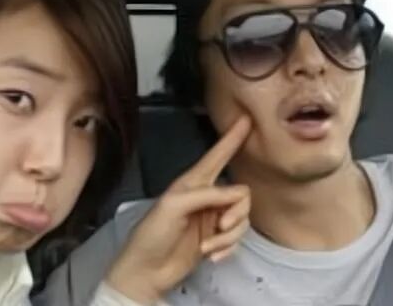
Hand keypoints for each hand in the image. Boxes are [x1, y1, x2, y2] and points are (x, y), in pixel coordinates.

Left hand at [105, 116, 252, 303]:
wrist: (145, 272)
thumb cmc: (150, 235)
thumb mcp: (173, 206)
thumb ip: (206, 194)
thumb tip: (235, 195)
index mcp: (192, 182)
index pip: (217, 156)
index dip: (232, 139)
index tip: (246, 120)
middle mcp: (205, 197)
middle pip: (241, 194)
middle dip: (236, 213)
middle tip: (220, 226)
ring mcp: (212, 219)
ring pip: (242, 219)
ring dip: (229, 237)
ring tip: (207, 247)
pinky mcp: (215, 240)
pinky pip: (237, 239)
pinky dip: (227, 249)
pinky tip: (210, 255)